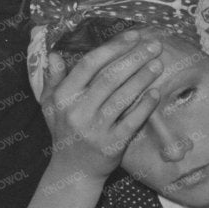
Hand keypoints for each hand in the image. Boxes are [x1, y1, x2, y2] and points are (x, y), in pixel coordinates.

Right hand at [40, 31, 165, 179]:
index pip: (89, 64)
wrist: (73, 171)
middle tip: (154, 45)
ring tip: (158, 63)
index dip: (113, 48)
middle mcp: (78, 110)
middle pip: (109, 77)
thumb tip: (56, 54)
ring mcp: (95, 128)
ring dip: (143, 78)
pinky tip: (156, 92)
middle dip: (134, 58)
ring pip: (122, 96)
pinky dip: (144, 105)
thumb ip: (53, 79)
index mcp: (62, 96)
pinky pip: (132, 121)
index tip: (133, 36)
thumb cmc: (64, 132)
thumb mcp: (50, 106)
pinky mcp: (112, 145)